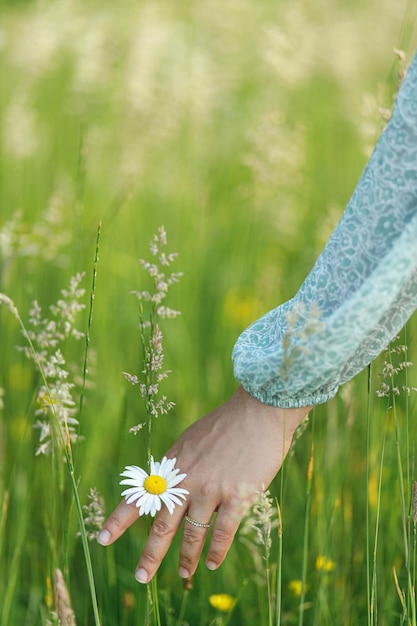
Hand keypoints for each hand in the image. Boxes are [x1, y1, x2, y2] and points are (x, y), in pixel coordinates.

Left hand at [97, 386, 309, 582]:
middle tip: (141, 578)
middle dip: (150, 555)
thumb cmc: (228, 424)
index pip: (140, 496)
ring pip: (192, 534)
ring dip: (187, 558)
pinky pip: (222, 533)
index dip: (119, 520)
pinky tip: (211, 563)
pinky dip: (216, 552)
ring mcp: (211, 489)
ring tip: (184, 573)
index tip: (102, 539)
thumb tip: (182, 500)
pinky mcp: (236, 496)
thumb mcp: (193, 441)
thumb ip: (183, 470)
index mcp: (173, 464)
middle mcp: (187, 479)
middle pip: (163, 525)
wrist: (258, 411)